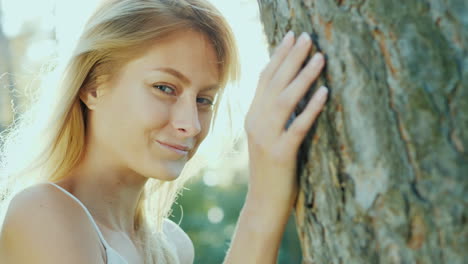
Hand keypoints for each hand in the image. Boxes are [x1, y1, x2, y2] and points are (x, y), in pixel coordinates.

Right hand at [244, 31, 327, 209]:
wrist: (263, 202)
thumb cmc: (272, 169)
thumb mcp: (269, 136)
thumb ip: (275, 114)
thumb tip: (293, 90)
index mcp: (253, 116)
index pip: (265, 79)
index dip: (278, 55)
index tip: (292, 36)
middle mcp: (256, 123)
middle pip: (274, 83)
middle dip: (291, 57)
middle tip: (307, 37)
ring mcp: (267, 139)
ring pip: (284, 101)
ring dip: (303, 76)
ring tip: (320, 56)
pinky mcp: (281, 155)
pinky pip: (297, 127)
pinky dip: (311, 108)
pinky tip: (325, 92)